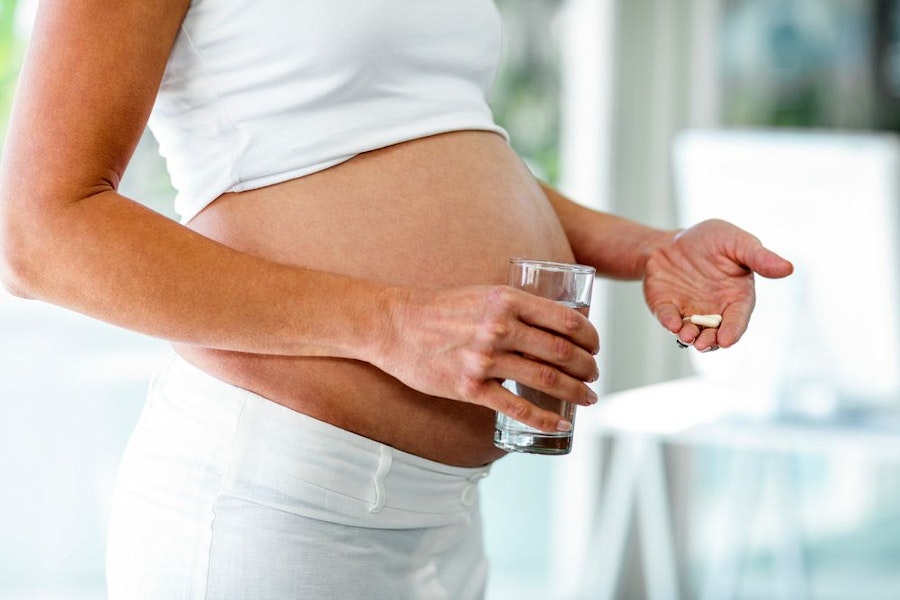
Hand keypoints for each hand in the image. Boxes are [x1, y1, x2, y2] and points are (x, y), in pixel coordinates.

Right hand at [374, 285, 599, 431]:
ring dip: (574, 391)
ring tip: (587, 397)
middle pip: (562, 352)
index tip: (595, 346)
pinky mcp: (470, 388)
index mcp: (506, 300)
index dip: (590, 336)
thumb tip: (555, 323)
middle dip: (587, 367)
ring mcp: (484, 360)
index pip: (565, 320)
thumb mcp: (484, 294)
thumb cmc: (441, 309)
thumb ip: (516, 306)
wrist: (396, 326)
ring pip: (545, 379)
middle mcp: (499, 328)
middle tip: (594, 374)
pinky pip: (517, 408)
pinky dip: (545, 418)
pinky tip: (561, 422)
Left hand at [643, 219, 793, 350]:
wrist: (673, 240)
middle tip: (703, 344)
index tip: (728, 340)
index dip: (733, 330)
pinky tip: (672, 324)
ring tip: (687, 336)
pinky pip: (668, 317)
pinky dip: (669, 321)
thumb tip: (788, 268)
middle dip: (710, 341)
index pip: (737, 318)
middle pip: (715, 333)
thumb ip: (759, 257)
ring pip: (692, 331)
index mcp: (736, 297)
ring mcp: (689, 311)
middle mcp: (714, 309)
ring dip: (690, 337)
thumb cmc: (711, 240)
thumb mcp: (737, 243)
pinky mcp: (667, 307)